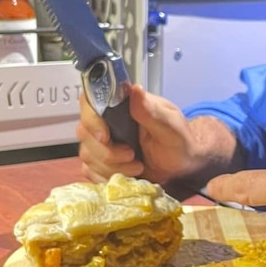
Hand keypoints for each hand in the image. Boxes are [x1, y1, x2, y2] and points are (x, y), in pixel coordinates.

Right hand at [76, 84, 202, 183]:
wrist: (181, 165)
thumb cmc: (177, 141)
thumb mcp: (170, 126)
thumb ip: (151, 111)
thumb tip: (135, 89)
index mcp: (122, 105)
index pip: (90, 102)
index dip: (91, 120)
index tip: (106, 137)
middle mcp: (106, 121)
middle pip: (84, 133)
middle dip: (108, 152)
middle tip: (133, 156)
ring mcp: (101, 143)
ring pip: (88, 155)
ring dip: (112, 167)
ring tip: (137, 166)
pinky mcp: (100, 162)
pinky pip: (90, 171)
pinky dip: (107, 177)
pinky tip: (127, 175)